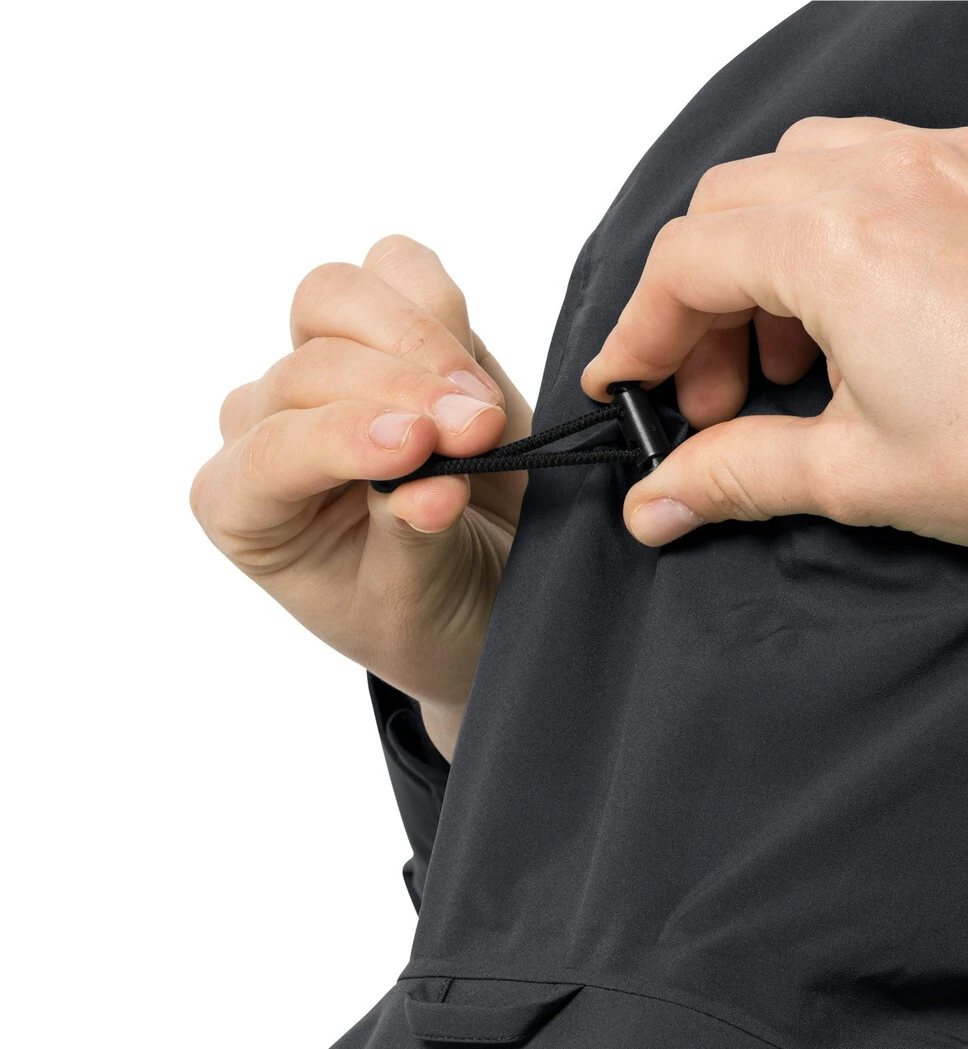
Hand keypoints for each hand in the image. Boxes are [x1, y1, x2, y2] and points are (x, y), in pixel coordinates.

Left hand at [192, 235, 533, 759]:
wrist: (483, 601)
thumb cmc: (427, 618)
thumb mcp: (412, 605)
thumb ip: (411, 541)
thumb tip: (433, 488)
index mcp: (243, 506)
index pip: (274, 448)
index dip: (344, 438)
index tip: (418, 449)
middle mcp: (267, 427)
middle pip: (311, 364)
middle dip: (403, 392)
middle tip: (482, 432)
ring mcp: (323, 371)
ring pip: (336, 298)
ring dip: (420, 339)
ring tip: (484, 411)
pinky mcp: (389, 334)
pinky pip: (397, 271)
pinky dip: (438, 303)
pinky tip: (473, 375)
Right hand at [583, 118, 967, 631]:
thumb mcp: (860, 477)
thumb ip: (738, 474)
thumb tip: (660, 499)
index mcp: (839, 239)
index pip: (687, 261)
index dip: (641, 332)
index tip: (629, 387)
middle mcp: (893, 173)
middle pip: (737, 205)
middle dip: (703, 301)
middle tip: (717, 397)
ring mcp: (960, 163)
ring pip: (810, 174)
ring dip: (773, 260)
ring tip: (796, 363)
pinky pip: (893, 174)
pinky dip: (850, 235)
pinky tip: (874, 320)